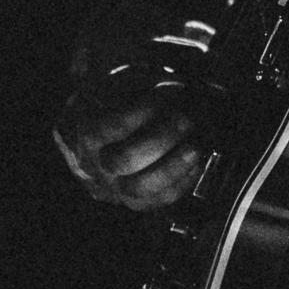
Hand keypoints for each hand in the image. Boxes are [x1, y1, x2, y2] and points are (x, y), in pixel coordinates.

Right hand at [53, 81, 205, 209]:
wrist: (105, 138)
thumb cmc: (120, 106)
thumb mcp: (120, 87)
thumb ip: (141, 86)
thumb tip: (172, 88)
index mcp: (91, 132)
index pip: (115, 126)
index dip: (144, 110)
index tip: (164, 94)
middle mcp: (99, 163)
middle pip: (126, 159)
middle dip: (162, 139)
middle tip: (186, 120)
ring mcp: (116, 186)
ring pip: (142, 187)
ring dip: (175, 165)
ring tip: (195, 145)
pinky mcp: (137, 202)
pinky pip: (160, 199)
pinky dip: (183, 182)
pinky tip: (196, 163)